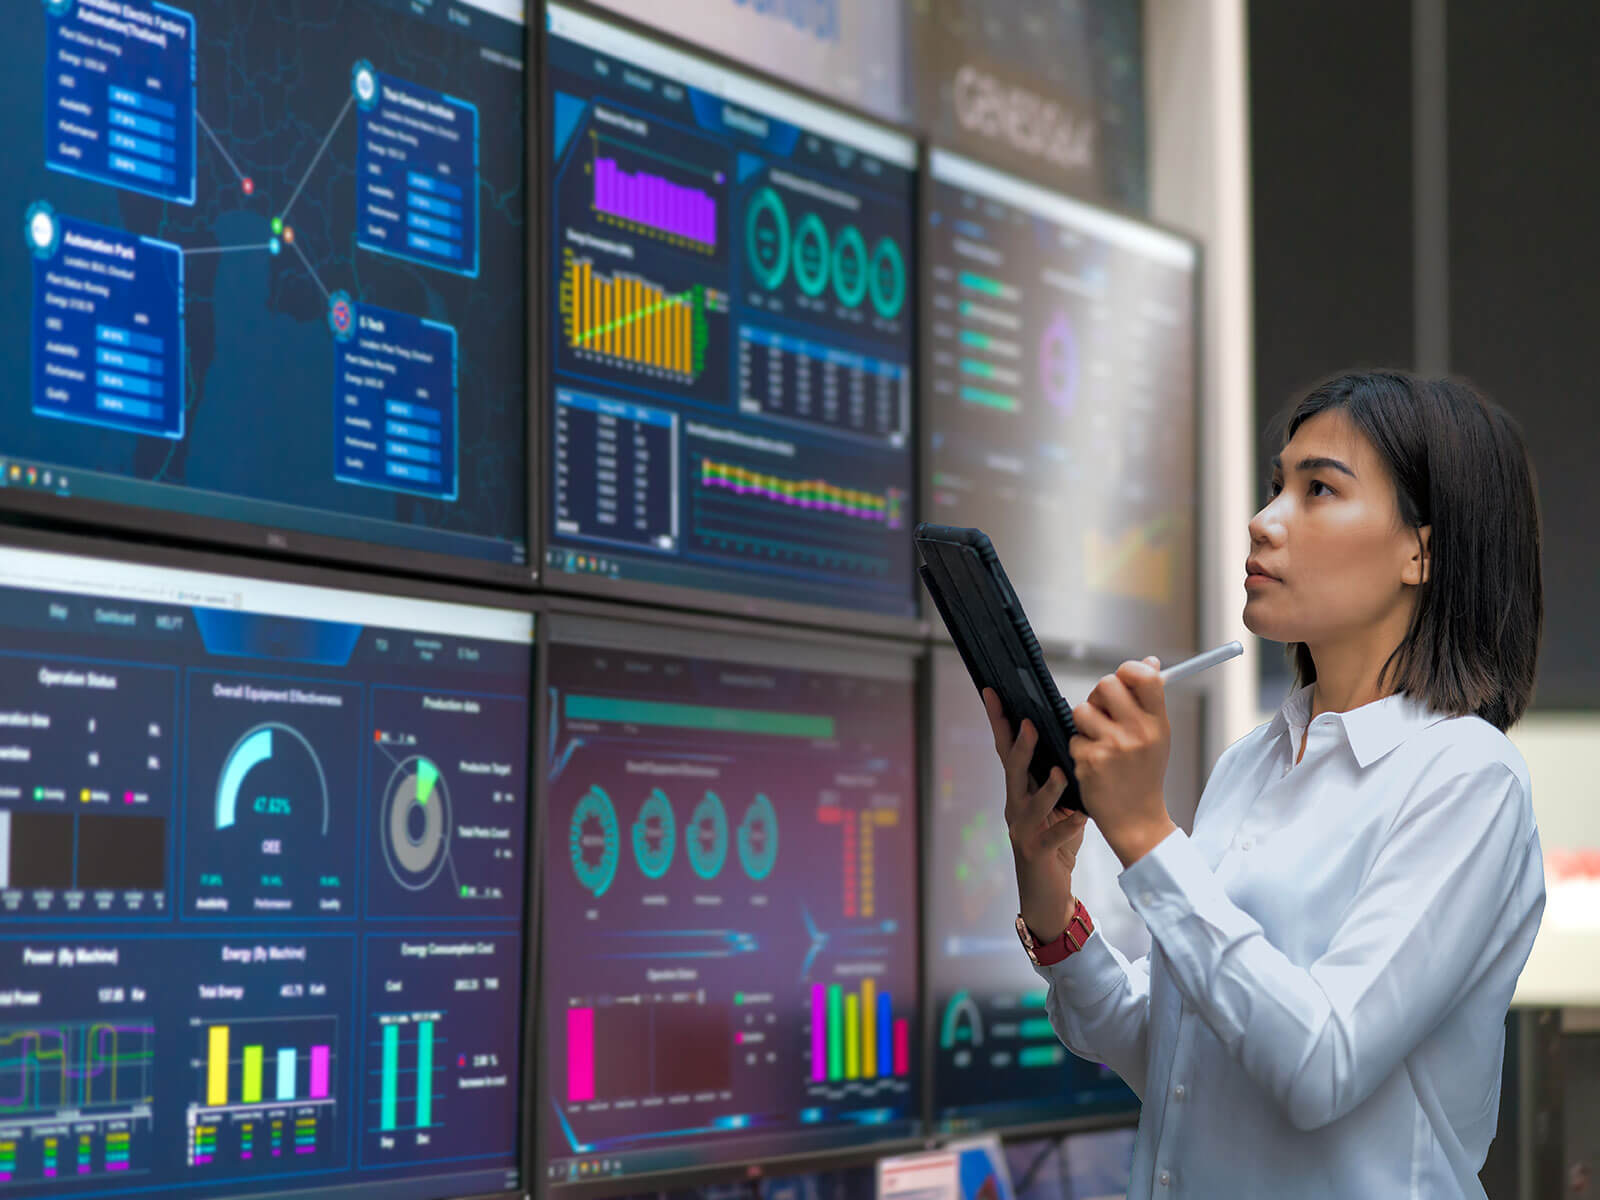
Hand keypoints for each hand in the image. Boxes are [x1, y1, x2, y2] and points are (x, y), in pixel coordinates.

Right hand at [983, 687, 1087, 943]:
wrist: (1047, 893)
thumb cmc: (1055, 843)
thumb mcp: (1057, 804)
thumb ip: (1059, 775)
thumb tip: (1071, 737)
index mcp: (1019, 790)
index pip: (1006, 749)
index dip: (999, 721)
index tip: (993, 692)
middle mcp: (1014, 806)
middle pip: (1012, 770)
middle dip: (1019, 745)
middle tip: (1028, 722)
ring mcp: (1022, 830)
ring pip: (1030, 803)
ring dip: (1046, 787)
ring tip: (1062, 772)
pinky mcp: (1037, 853)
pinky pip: (1053, 837)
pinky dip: (1068, 825)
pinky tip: (1082, 816)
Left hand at [1068, 658, 1177, 867]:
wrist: (1136, 820)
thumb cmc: (1144, 773)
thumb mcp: (1157, 735)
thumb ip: (1150, 699)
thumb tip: (1149, 662)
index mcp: (1157, 722)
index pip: (1144, 677)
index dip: (1129, 670)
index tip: (1124, 678)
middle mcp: (1138, 732)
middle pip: (1106, 684)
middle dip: (1099, 695)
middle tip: (1103, 711)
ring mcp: (1113, 747)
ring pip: (1082, 709)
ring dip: (1084, 723)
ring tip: (1098, 740)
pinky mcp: (1090, 761)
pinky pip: (1073, 737)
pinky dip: (1079, 748)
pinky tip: (1093, 763)